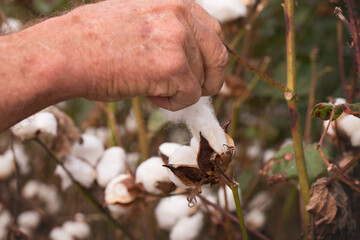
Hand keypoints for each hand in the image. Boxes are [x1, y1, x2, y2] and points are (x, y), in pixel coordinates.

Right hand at [61, 0, 227, 109]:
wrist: (67, 53)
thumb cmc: (94, 40)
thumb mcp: (140, 19)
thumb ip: (169, 30)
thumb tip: (188, 52)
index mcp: (174, 2)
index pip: (213, 31)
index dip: (209, 56)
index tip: (201, 72)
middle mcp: (181, 16)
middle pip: (219, 55)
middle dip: (211, 78)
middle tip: (194, 91)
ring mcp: (179, 40)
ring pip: (202, 80)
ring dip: (181, 91)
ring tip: (151, 88)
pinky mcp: (174, 67)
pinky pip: (189, 97)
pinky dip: (173, 103)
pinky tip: (148, 95)